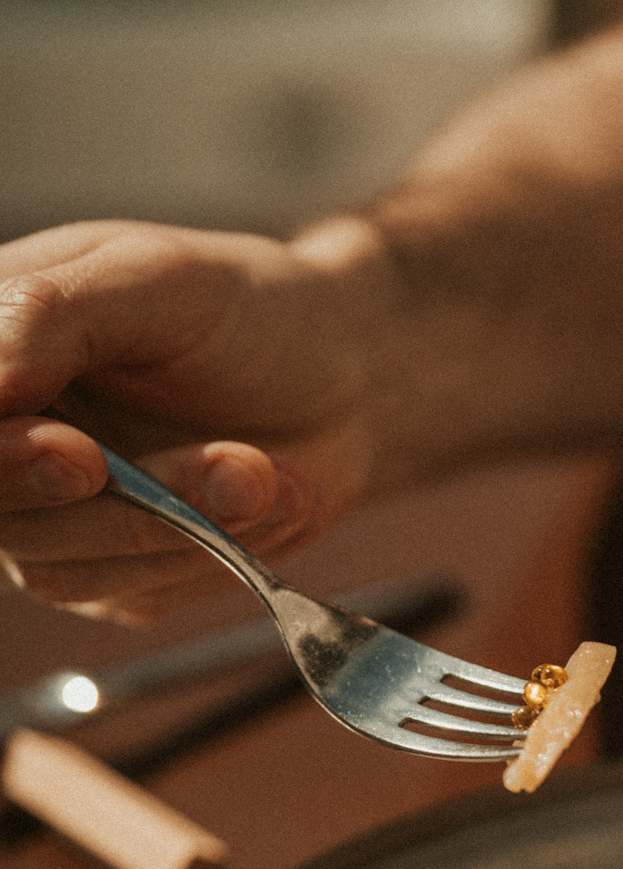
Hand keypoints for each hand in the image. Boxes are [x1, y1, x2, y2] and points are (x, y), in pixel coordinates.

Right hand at [0, 218, 381, 622]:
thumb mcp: (150, 279)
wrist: (343, 378)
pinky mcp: (117, 576)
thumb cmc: (241, 311)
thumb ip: (48, 316)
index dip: (0, 459)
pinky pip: (136, 589)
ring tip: (259, 468)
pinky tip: (263, 493)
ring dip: (176, 523)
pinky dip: (210, 551)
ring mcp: (52, 520)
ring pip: (62, 567)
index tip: (71, 455)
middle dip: (99, 502)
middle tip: (180, 467)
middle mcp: (4, 441)